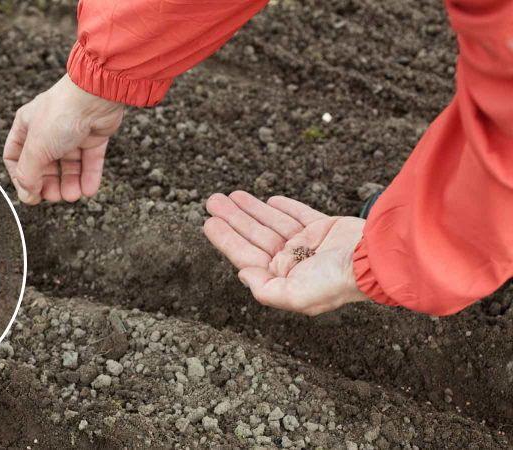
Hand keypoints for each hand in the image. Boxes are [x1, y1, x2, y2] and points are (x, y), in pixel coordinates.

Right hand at [3, 75, 124, 204]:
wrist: (95, 96)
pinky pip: (89, 162)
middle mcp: (47, 130)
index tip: (30, 194)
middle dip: (49, 184)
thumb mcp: (36, 149)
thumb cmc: (61, 115)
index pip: (16, 158)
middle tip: (55, 197)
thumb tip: (27, 196)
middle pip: (44, 166)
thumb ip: (28, 175)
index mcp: (26, 127)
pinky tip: (88, 190)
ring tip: (74, 196)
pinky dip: (88, 177)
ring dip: (70, 184)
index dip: (21, 178)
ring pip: (68, 166)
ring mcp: (71, 133)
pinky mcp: (93, 136)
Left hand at [204, 191, 368, 315]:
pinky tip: (269, 200)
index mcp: (283, 279)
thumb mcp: (295, 296)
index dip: (226, 239)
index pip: (246, 255)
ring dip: (251, 209)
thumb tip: (242, 274)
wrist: (374, 259)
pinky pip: (299, 215)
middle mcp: (294, 262)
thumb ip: (265, 289)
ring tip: (231, 195)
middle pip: (255, 236)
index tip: (208, 223)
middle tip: (212, 200)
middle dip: (233, 219)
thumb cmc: (335, 281)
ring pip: (272, 223)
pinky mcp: (326, 228)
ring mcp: (309, 244)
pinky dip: (284, 207)